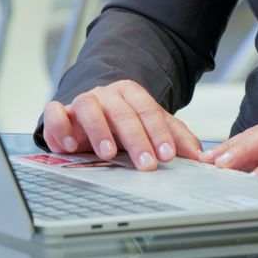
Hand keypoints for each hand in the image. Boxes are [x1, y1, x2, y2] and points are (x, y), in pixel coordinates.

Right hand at [41, 81, 203, 170]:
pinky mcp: (60, 113)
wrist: (91, 114)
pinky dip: (61, 126)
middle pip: (123, 112)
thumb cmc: (123, 122)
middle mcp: (107, 95)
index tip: (168, 155)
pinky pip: (55, 112)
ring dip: (99, 130)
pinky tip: (69, 145)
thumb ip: (176, 138)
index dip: (159, 133)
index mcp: (132, 94)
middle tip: (146, 163)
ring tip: (108, 153)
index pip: (149, 110)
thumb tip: (201, 156)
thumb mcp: (151, 127)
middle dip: (136, 139)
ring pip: (89, 107)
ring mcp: (82, 102)